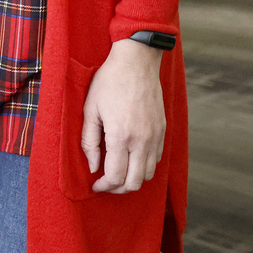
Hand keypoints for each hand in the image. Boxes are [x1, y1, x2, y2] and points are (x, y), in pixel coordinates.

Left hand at [81, 38, 165, 193]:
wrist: (136, 63)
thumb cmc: (109, 82)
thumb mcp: (90, 109)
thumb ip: (89, 141)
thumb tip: (92, 167)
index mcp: (121, 136)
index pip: (116, 177)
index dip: (104, 187)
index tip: (95, 185)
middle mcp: (142, 141)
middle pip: (134, 183)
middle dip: (118, 189)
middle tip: (105, 184)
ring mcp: (156, 137)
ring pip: (148, 175)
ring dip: (132, 179)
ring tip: (117, 172)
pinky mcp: (163, 131)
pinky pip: (156, 160)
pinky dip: (143, 166)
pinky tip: (130, 157)